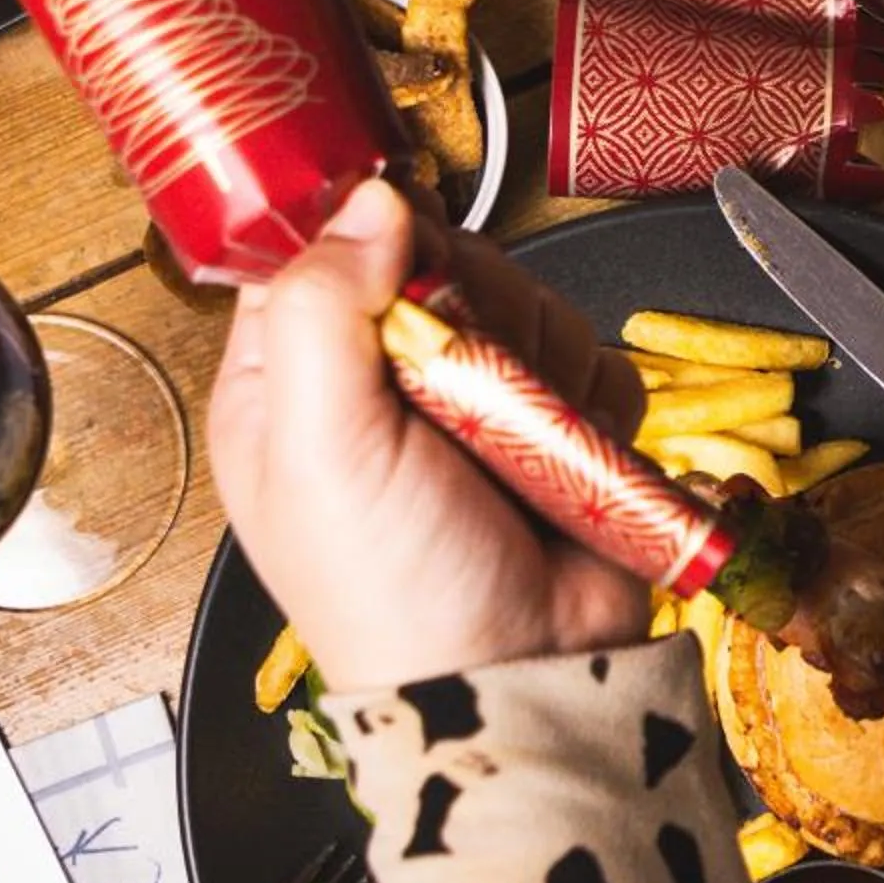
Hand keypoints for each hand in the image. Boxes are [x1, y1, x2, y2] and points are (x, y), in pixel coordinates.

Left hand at [206, 180, 649, 693]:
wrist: (520, 681)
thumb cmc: (394, 591)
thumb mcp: (321, 447)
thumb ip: (326, 310)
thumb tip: (372, 201)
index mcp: (290, 382)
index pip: (315, 249)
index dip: (364, 237)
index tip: (406, 263)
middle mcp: (381, 381)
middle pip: (437, 258)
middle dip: (471, 306)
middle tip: (466, 384)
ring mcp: (474, 400)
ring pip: (524, 296)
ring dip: (538, 355)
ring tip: (520, 438)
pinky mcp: (555, 422)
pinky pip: (590, 353)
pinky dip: (593, 397)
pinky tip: (570, 451)